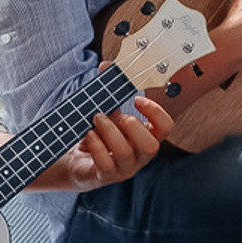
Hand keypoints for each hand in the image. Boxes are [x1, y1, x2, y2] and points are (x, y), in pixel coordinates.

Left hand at [30, 97, 169, 194]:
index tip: (138, 99)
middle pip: (151, 146)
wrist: (75, 160)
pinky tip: (88, 134)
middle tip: (115, 114)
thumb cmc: (97, 135)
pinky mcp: (104, 176)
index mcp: (146, 137)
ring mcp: (123, 169)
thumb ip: (109, 90)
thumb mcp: (105, 111)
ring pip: (126, 153)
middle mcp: (139, 156)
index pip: (166, 127)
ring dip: (109, 131)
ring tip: (96, 119)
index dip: (155, 112)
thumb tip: (106, 66)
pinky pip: (105, 164)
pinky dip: (96, 145)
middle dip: (132, 126)